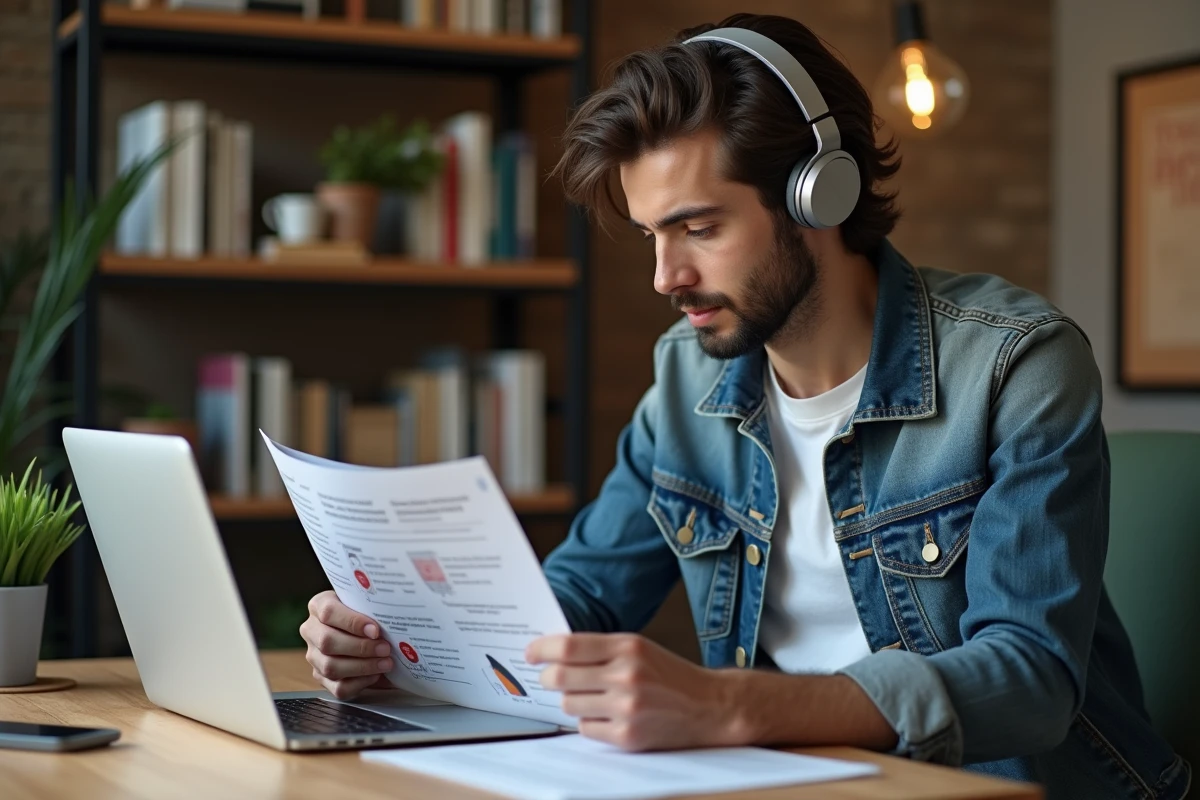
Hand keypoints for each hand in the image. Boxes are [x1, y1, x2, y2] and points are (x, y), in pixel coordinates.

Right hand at [300, 591, 396, 699]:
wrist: (363, 631)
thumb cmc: (366, 614)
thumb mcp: (365, 604)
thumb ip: (371, 608)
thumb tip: (390, 618)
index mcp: (318, 606)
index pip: (329, 612)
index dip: (352, 622)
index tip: (375, 631)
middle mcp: (311, 630)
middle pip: (327, 642)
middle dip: (361, 648)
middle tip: (385, 649)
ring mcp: (314, 656)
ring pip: (331, 667)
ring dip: (362, 667)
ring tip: (386, 663)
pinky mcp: (321, 677)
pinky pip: (338, 687)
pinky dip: (360, 683)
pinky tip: (376, 675)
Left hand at [526, 633, 745, 751]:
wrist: (710, 706)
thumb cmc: (670, 675)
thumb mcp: (639, 648)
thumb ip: (601, 649)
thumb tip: (553, 652)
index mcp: (628, 647)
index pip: (569, 646)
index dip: (541, 649)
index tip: (530, 652)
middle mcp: (626, 675)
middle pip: (560, 677)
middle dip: (547, 677)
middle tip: (548, 677)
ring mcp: (626, 708)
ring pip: (568, 704)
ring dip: (571, 701)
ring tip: (591, 697)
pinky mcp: (627, 736)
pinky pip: (585, 728)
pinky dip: (588, 722)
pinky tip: (606, 715)